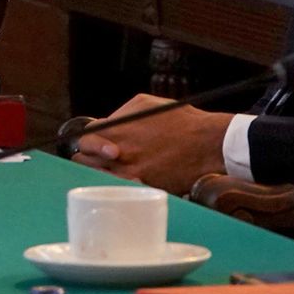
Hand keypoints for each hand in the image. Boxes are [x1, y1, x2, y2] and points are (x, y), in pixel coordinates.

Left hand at [69, 94, 232, 195]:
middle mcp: (119, 153)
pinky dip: (121, 186)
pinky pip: (122, 190)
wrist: (209, 144)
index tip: (95, 144)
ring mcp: (131, 172)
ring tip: (114, 170)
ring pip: (100, 179)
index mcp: (116, 130)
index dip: (88, 142)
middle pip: (85, 162)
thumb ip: (120, 114)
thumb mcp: (144, 103)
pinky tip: (129, 180)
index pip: (85, 139)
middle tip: (97, 159)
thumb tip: (105, 124)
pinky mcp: (145, 187)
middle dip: (88, 159)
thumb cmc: (180, 120)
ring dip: (101, 174)